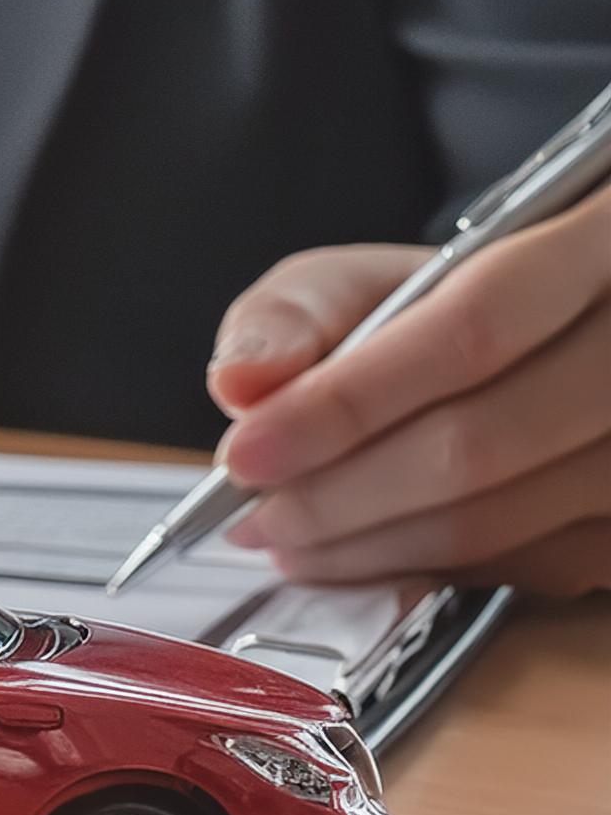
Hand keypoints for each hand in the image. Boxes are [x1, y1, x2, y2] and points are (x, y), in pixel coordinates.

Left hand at [206, 198, 610, 595]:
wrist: (534, 347)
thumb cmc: (433, 310)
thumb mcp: (358, 280)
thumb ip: (291, 317)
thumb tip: (239, 382)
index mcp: (594, 246)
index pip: (468, 332)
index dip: (346, 403)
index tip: (245, 453)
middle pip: (482, 441)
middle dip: (340, 493)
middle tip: (252, 517)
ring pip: (503, 519)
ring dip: (371, 545)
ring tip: (287, 539)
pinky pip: (530, 567)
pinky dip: (427, 569)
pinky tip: (360, 554)